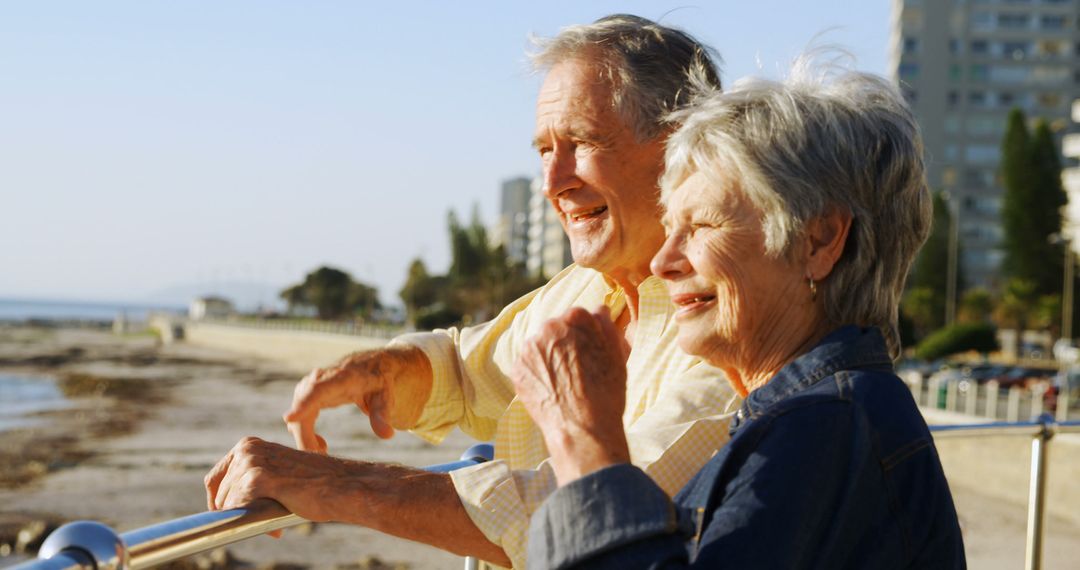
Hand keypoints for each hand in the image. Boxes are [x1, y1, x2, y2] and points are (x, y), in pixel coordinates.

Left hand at [204, 436, 345, 521]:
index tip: (228, 516)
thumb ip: (252, 483)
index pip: (214, 479)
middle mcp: (246, 449)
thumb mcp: (276, 475)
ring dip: (250, 519)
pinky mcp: (258, 478)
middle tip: (266, 518)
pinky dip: (255, 524)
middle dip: (239, 513)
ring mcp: (251, 462)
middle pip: (219, 496)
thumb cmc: (315, 484)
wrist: (341, 486)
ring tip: (275, 518)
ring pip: (228, 506)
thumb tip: (223, 511)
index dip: (219, 503)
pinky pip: (238, 511)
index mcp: (248, 445)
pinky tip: (276, 525)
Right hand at [283, 346, 431, 451]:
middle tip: (322, 456)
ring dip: (305, 437)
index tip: (289, 418)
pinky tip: (322, 444)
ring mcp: (310, 385)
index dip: (303, 404)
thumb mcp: (385, 398)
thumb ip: (383, 415)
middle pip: (303, 408)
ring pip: (297, 414)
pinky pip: (298, 417)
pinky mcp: (306, 394)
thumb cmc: (379, 382)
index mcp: (342, 377)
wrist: (371, 366)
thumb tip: (387, 435)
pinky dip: (305, 434)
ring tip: (325, 449)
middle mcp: (321, 378)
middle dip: (305, 436)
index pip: (319, 390)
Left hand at [510, 306, 630, 485]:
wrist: (582, 428)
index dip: (585, 334)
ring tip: (564, 382)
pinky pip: (528, 365)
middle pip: (555, 329)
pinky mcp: (517, 369)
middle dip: (564, 343)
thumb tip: (598, 310)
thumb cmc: (606, 392)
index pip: (578, 316)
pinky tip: (551, 390)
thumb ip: (605, 325)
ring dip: (548, 357)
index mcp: (575, 318)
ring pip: (539, 346)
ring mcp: (529, 349)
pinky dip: (537, 374)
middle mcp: (548, 328)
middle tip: (578, 368)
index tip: (589, 350)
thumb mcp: (617, 354)